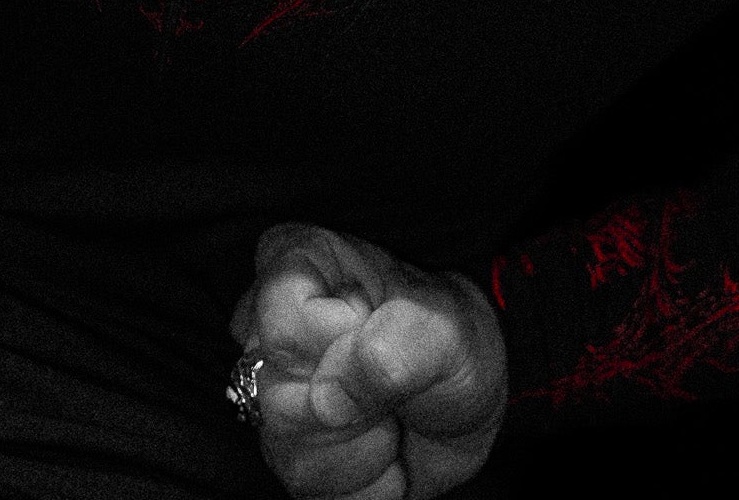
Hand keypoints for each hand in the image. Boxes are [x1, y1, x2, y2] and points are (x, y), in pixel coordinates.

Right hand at [229, 223, 507, 499]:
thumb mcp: (445, 327)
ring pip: (288, 451)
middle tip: (393, 382)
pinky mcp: (289, 448)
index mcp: (299, 261)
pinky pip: (307, 489)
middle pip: (276, 395)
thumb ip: (394, 346)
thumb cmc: (453, 337)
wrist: (468, 399)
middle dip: (354, 407)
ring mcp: (274, 390)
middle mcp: (271, 324)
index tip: (375, 328)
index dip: (335, 342)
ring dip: (364, 448)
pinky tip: (383, 449)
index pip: (282, 321)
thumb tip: (328, 397)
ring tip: (391, 414)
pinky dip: (363, 483)